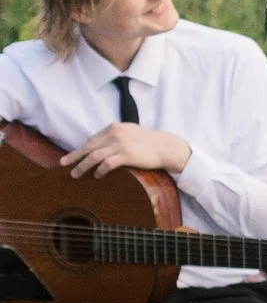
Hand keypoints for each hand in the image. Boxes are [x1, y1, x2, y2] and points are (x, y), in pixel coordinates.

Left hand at [65, 123, 192, 180]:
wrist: (166, 147)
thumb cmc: (148, 142)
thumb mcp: (130, 132)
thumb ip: (115, 135)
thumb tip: (100, 145)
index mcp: (114, 127)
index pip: (92, 139)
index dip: (81, 148)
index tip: (72, 156)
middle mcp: (115, 134)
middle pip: (89, 147)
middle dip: (75, 156)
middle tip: (64, 164)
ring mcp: (120, 144)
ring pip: (94, 157)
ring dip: (82, 166)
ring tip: (75, 174)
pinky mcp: (126, 155)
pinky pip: (107, 164)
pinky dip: (99, 171)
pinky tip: (97, 175)